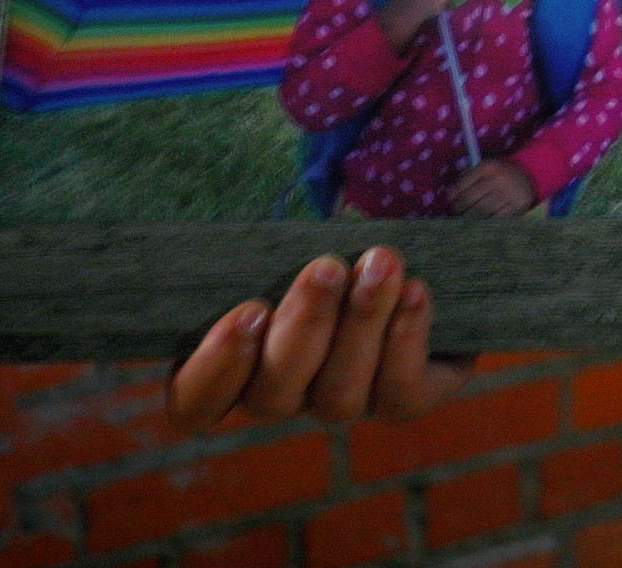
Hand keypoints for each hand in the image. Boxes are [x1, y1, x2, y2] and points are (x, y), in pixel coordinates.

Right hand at [165, 249, 469, 431]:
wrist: (427, 237)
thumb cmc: (330, 226)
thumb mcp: (285, 229)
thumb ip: (251, 241)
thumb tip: (224, 220)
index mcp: (231, 362)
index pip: (194, 401)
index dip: (213, 371)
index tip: (249, 311)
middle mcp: (283, 393)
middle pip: (271, 397)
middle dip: (302, 329)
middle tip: (326, 268)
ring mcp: (342, 401)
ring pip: (337, 396)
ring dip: (360, 324)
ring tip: (382, 262)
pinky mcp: (403, 397)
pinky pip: (399, 395)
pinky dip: (405, 340)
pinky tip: (415, 292)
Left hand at [449, 158, 539, 217]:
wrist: (529, 175)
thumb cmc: (499, 173)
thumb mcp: (485, 168)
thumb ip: (466, 178)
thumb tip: (449, 195)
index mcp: (489, 166)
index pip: (464, 184)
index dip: (454, 195)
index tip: (450, 202)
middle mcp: (500, 178)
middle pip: (471, 199)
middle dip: (460, 208)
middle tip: (456, 213)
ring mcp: (510, 193)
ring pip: (483, 210)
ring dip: (471, 217)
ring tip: (466, 220)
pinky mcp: (518, 205)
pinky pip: (497, 218)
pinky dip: (487, 221)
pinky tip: (482, 222)